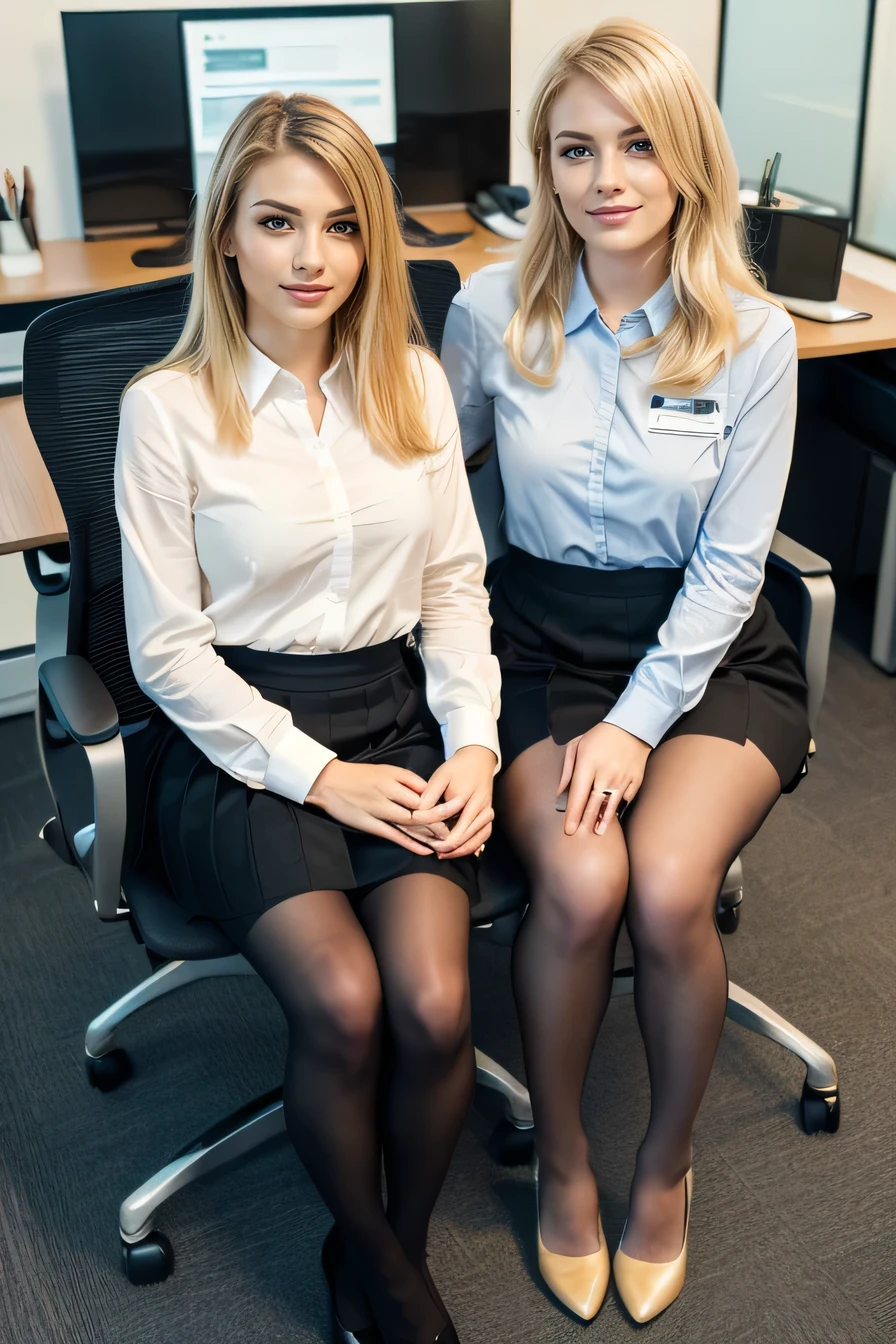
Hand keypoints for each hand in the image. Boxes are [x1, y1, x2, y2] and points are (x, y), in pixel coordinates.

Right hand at [306, 760, 444, 855]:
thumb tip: (429, 791)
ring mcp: (379, 810)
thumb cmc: (360, 775)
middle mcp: (389, 793)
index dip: (441, 803)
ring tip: (447, 842)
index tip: (457, 809)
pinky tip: (425, 850)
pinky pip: (394, 836)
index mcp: (395, 778)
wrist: (329, 781)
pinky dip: (410, 844)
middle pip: (421, 809)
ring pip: (410, 824)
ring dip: (429, 834)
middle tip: (457, 830)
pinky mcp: (370, 824)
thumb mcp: (387, 770)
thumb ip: (408, 780)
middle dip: (441, 821)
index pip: (425, 792)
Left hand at [410, 745, 496, 859]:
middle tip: (433, 851)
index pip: (455, 826)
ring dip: (461, 851)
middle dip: (449, 847)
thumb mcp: (440, 776)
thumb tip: (418, 813)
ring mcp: (488, 813)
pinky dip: (472, 847)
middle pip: (466, 836)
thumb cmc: (456, 768)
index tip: (426, 842)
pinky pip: (483, 837)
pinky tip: (459, 852)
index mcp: (468, 798)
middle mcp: (481, 808)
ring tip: (443, 855)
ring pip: (477, 840)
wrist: (478, 760)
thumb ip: (430, 794)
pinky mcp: (489, 816)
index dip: (441, 838)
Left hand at [557, 723, 651, 835]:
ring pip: (611, 804)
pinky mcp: (636, 779)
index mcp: (588, 764)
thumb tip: (560, 793)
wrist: (632, 726)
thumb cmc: (599, 737)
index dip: (573, 814)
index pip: (578, 795)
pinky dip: (619, 808)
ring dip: (604, 819)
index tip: (569, 829)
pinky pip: (626, 798)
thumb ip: (567, 771)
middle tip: (580, 833)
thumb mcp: (577, 746)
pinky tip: (613, 816)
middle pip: (594, 802)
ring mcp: (623, 777)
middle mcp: (605, 773)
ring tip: (598, 832)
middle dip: (586, 820)